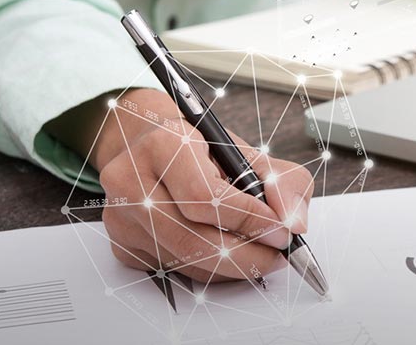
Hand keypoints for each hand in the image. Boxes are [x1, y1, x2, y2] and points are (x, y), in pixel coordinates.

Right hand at [51, 88, 314, 282]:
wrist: (155, 147)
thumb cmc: (203, 151)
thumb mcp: (250, 152)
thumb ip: (282, 183)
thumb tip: (294, 223)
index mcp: (164, 143)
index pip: (204, 196)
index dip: (248, 220)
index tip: (281, 232)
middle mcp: (131, 179)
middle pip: (192, 239)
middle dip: (246, 255)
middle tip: (278, 256)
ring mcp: (120, 216)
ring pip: (185, 261)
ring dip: (231, 267)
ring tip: (261, 255)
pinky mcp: (121, 245)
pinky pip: (173, 271)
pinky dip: (209, 270)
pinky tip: (229, 255)